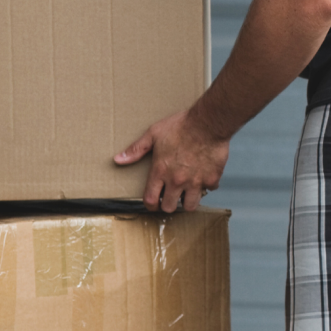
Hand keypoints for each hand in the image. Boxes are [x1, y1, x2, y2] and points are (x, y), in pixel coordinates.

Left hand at [113, 109, 228, 212]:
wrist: (207, 122)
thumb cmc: (181, 125)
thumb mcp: (154, 134)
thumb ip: (136, 149)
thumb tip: (118, 159)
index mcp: (161, 171)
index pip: (150, 200)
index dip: (151, 206)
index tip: (154, 204)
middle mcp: (177, 180)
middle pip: (169, 207)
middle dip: (168, 204)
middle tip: (171, 196)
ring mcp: (195, 181)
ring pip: (190, 206)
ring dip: (188, 200)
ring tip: (187, 192)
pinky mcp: (211, 178)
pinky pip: (209, 190)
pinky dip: (207, 185)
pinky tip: (204, 176)